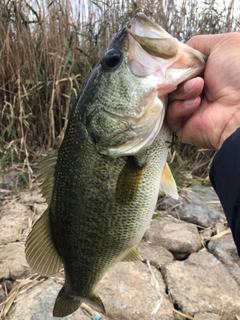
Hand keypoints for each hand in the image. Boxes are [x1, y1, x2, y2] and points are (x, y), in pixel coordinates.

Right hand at [166, 33, 239, 149]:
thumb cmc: (238, 73)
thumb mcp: (223, 44)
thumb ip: (197, 44)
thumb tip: (177, 54)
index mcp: (205, 73)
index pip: (178, 66)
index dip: (174, 63)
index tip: (173, 60)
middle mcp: (195, 90)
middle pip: (170, 80)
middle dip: (176, 75)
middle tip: (190, 75)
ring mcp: (188, 109)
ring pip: (168, 96)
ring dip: (182, 90)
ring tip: (199, 89)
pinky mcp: (182, 125)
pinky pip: (169, 114)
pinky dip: (180, 106)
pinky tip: (196, 104)